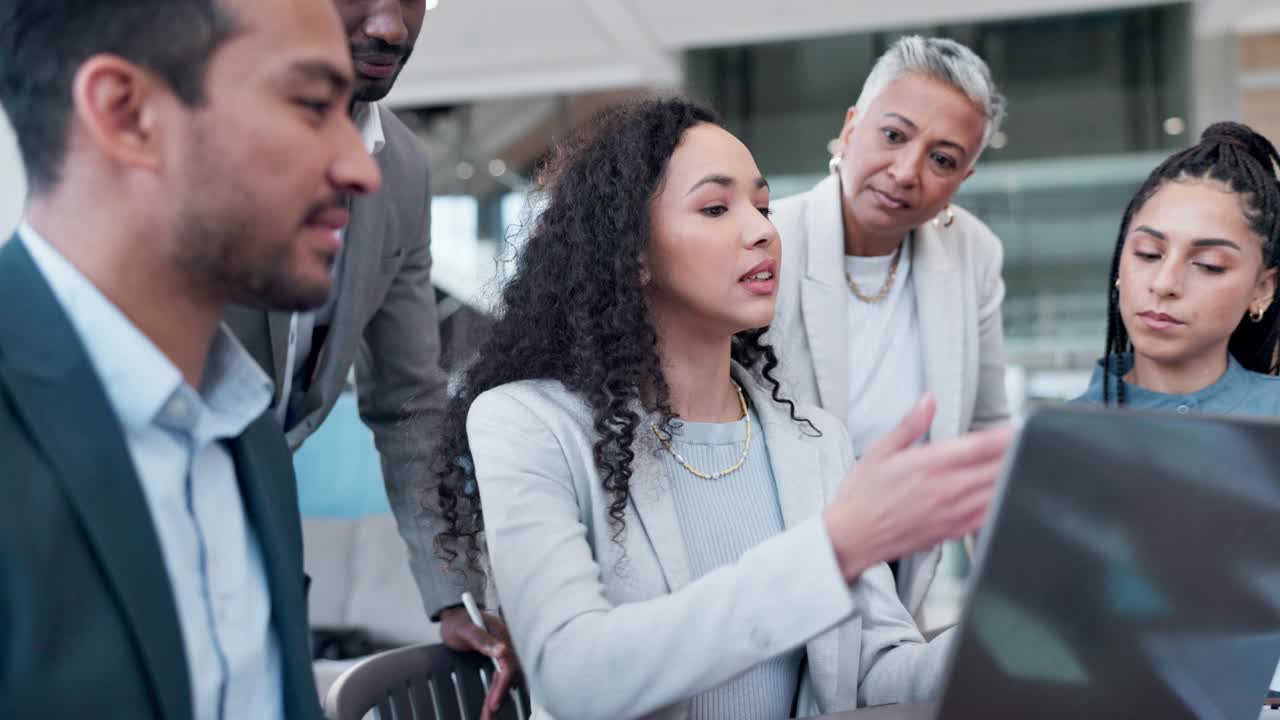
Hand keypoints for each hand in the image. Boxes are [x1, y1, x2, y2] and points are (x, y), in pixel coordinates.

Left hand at [439, 606, 521, 718]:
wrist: (454, 613)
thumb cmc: (458, 620)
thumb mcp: (466, 628)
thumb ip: (482, 639)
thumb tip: (501, 651)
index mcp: (501, 637)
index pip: (507, 666)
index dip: (502, 686)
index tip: (494, 703)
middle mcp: (505, 644)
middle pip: (508, 675)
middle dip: (499, 698)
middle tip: (489, 715)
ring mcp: (501, 651)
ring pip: (504, 678)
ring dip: (498, 697)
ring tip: (488, 716)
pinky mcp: (497, 656)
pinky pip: (499, 676)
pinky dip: (496, 690)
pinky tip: (492, 702)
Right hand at [823, 394, 1012, 581]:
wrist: (853, 536)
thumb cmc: (862, 495)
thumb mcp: (879, 451)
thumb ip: (909, 425)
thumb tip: (928, 400)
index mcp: (929, 465)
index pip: (979, 446)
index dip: (1004, 435)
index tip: (1018, 426)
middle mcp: (946, 489)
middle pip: (997, 469)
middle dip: (1015, 454)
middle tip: (1027, 442)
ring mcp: (953, 513)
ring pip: (998, 493)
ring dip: (1014, 477)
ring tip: (1024, 464)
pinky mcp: (954, 532)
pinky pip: (990, 517)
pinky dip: (1003, 504)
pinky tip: (1008, 495)